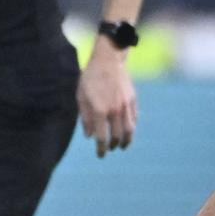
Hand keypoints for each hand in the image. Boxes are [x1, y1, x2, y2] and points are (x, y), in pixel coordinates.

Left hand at [77, 41, 138, 157]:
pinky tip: (127, 130)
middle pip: (117, 136)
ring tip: (123, 146)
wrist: (108, 60)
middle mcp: (114, 110)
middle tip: (110, 148)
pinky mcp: (132, 100)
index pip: (102, 137)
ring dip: (126, 141)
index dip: (101, 149)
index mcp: (99, 110)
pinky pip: (134, 118)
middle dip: (113, 145)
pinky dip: (131, 127)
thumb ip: (85, 118)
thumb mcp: (81, 97)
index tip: (101, 155)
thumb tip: (89, 136)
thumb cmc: (90, 78)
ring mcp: (126, 105)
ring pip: (129, 130)